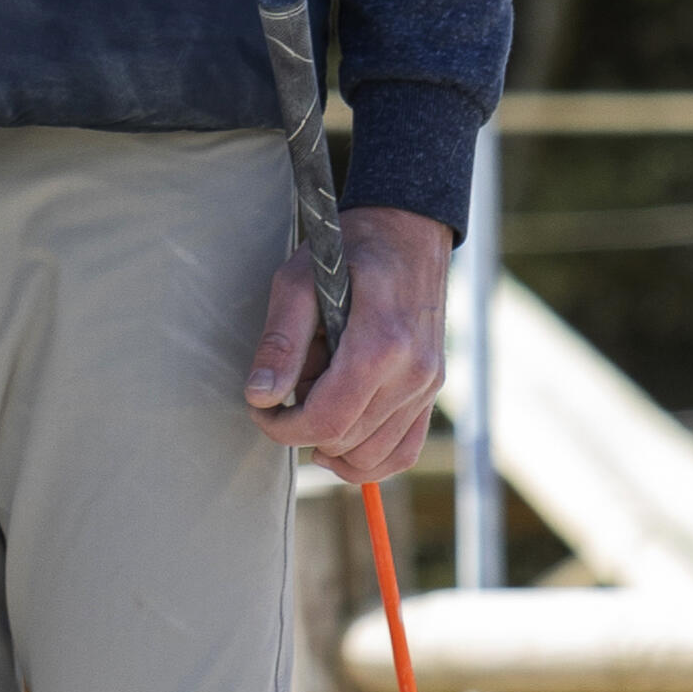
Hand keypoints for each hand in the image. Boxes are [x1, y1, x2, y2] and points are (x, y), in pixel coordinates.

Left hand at [245, 205, 452, 482]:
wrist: (407, 231)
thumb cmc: (348, 251)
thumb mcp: (299, 281)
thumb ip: (280, 341)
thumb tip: (260, 397)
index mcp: (381, 344)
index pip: (326, 420)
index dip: (282, 428)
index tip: (262, 409)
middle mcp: (413, 372)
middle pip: (345, 440)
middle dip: (303, 428)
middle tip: (287, 389)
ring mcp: (428, 385)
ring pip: (372, 456)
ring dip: (332, 442)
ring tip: (315, 398)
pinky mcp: (431, 391)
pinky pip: (403, 452)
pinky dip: (368, 460)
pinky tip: (338, 444)